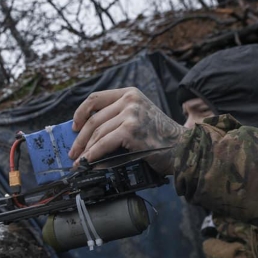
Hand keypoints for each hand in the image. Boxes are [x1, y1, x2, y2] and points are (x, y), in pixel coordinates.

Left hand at [68, 87, 187, 174]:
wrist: (184, 148)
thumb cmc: (161, 137)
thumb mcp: (140, 116)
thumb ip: (118, 116)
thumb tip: (87, 133)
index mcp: (130, 93)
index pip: (95, 98)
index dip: (80, 113)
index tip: (74, 127)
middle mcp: (129, 100)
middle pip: (93, 119)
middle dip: (80, 139)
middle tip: (74, 152)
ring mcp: (130, 113)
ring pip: (97, 133)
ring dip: (86, 151)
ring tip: (79, 162)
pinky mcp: (131, 130)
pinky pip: (104, 144)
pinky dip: (93, 155)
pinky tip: (88, 163)